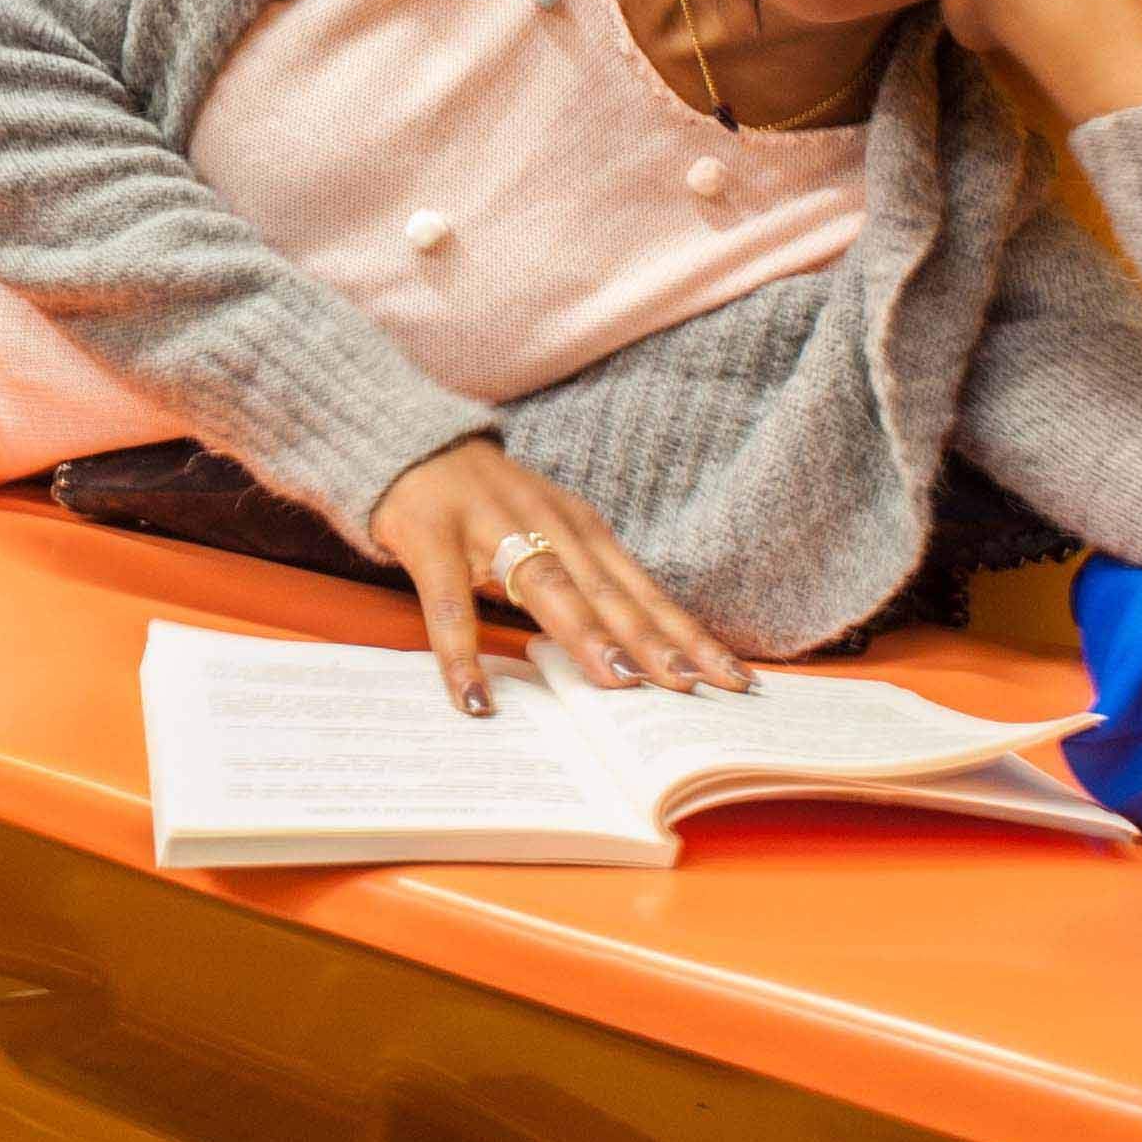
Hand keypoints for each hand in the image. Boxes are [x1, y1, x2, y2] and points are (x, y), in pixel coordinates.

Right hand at [369, 438, 756, 713]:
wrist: (409, 444)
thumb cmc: (488, 506)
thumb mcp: (549, 533)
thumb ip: (585, 585)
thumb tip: (639, 658)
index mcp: (582, 526)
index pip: (644, 589)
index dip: (686, 633)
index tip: (732, 676)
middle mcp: (548, 520)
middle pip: (609, 589)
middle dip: (653, 640)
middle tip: (691, 687)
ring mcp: (489, 523)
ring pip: (546, 585)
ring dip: (584, 633)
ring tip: (616, 681)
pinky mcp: (432, 535)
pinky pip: (447, 603)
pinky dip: (461, 653)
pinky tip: (474, 697)